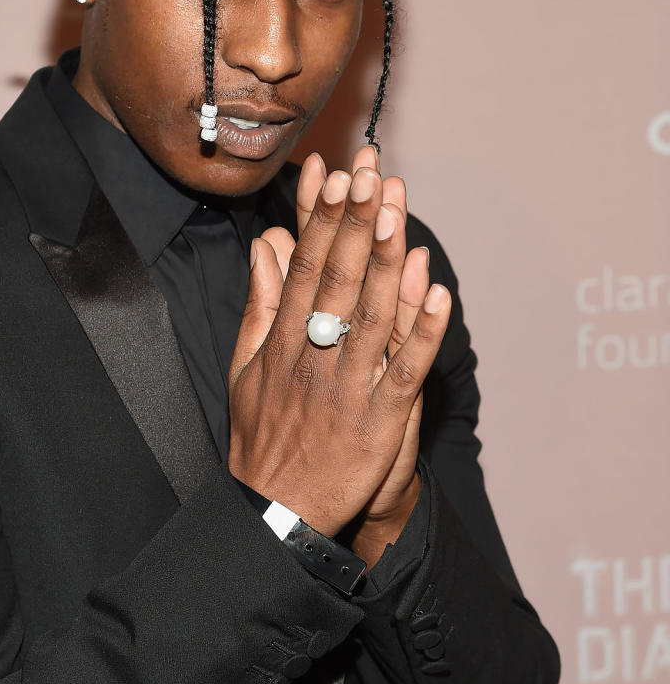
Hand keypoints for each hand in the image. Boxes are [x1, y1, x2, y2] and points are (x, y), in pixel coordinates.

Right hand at [228, 146, 450, 546]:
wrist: (275, 512)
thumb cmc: (262, 437)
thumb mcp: (245, 366)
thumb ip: (259, 303)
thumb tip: (265, 245)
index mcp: (281, 341)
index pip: (304, 269)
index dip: (322, 220)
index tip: (336, 176)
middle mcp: (312, 356)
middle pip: (338, 278)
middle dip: (355, 221)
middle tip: (371, 171)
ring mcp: (347, 386)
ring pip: (371, 314)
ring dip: (387, 259)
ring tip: (398, 209)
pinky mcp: (379, 419)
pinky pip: (405, 368)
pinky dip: (423, 330)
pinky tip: (438, 291)